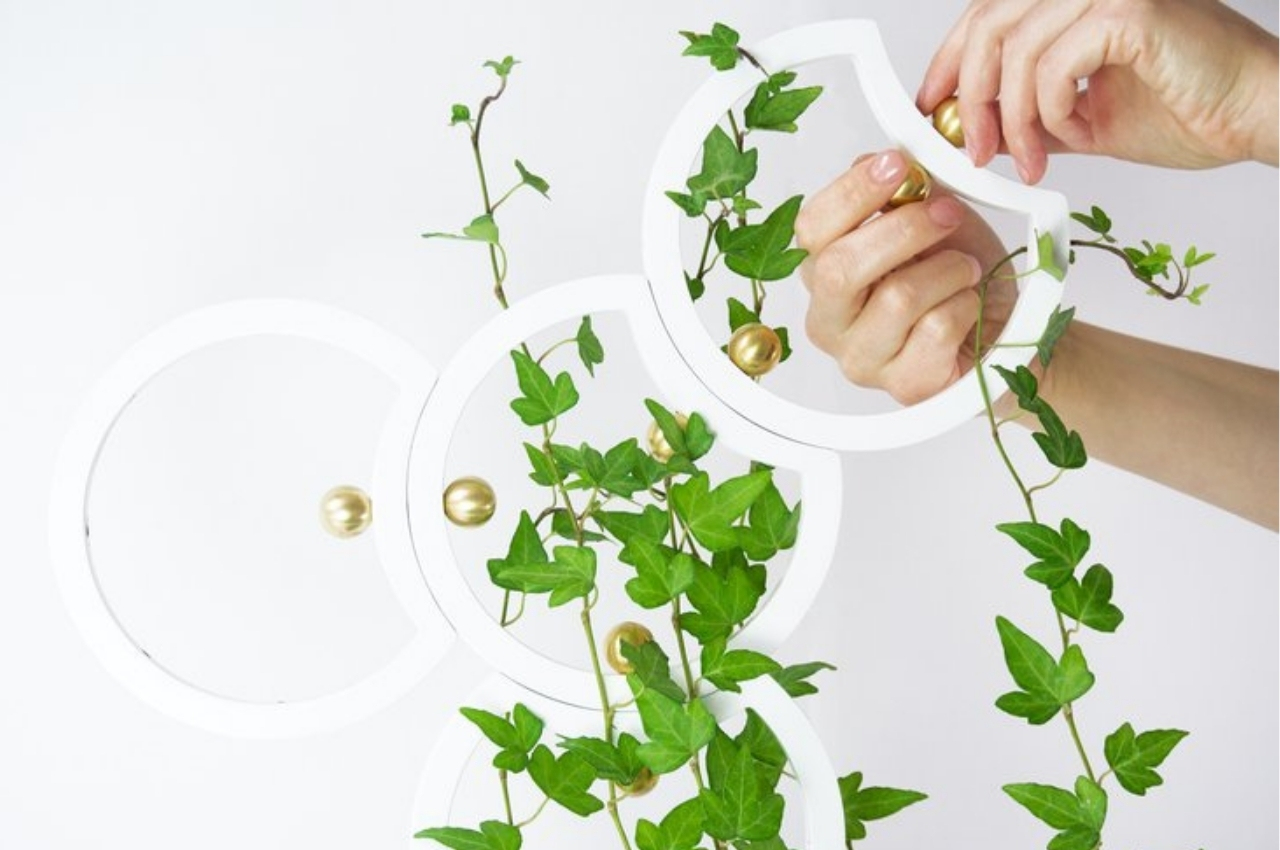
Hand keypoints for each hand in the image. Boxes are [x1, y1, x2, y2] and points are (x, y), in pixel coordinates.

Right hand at [795, 150, 1015, 405]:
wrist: (1004, 332)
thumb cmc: (958, 276)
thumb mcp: (932, 219)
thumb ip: (902, 192)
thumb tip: (879, 161)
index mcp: (823, 273)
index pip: (811, 229)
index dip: (851, 193)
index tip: (897, 165)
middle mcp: (829, 319)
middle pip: (839, 268)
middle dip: (903, 229)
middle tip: (947, 213)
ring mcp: (861, 359)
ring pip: (897, 297)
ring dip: (950, 270)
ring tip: (967, 270)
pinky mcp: (903, 386)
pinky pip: (936, 329)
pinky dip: (966, 305)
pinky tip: (969, 308)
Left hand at [917, 0, 1279, 181]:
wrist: (1251, 117)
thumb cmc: (1184, 109)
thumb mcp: (1076, 118)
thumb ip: (1023, 112)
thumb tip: (966, 125)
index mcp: (1070, 1)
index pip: (985, 15)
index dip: (946, 62)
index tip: (929, 110)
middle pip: (988, 27)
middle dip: (972, 100)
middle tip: (975, 152)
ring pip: (1016, 52)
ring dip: (1013, 120)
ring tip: (1034, 160)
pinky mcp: (1126, 11)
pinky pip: (1053, 66)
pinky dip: (1052, 111)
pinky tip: (1078, 133)